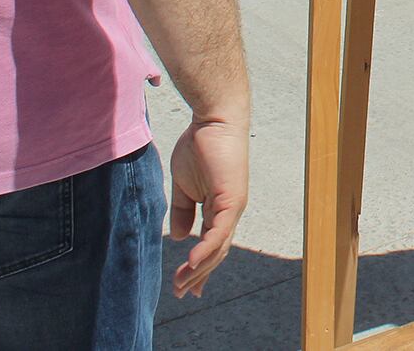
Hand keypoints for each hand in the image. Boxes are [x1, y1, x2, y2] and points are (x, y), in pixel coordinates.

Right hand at [168, 116, 248, 297]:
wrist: (213, 120)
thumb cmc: (200, 147)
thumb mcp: (184, 186)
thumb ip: (183, 210)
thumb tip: (182, 238)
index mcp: (220, 210)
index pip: (211, 246)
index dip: (199, 267)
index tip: (186, 287)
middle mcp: (230, 212)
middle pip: (216, 252)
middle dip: (198, 275)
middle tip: (180, 293)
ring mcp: (233, 207)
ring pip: (218, 246)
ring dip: (200, 268)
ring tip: (182, 284)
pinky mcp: (231, 199)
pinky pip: (219, 231)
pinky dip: (206, 249)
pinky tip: (193, 263)